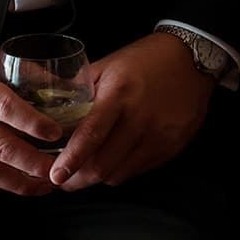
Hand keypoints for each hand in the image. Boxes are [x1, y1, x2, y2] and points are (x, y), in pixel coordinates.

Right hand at [0, 31, 62, 193]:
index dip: (35, 124)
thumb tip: (56, 88)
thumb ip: (16, 71)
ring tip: (39, 186)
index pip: (6, 107)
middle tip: (56, 171)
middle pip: (1, 146)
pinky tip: (7, 181)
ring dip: (18, 183)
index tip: (56, 134)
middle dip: (35, 164)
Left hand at [48, 32, 216, 191]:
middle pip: (103, 164)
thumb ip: (78, 89)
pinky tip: (109, 162)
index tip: (55, 175)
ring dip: (97, 177)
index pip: (91, 134)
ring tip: (81, 172)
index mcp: (119, 94)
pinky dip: (118, 171)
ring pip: (119, 174)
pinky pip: (137, 171)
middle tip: (60, 180)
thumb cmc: (144, 60)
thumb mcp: (106, 66)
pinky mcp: (170, 148)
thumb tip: (48, 108)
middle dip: (77, 179)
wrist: (191, 60)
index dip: (71, 159)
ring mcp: (158, 137)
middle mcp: (140, 119)